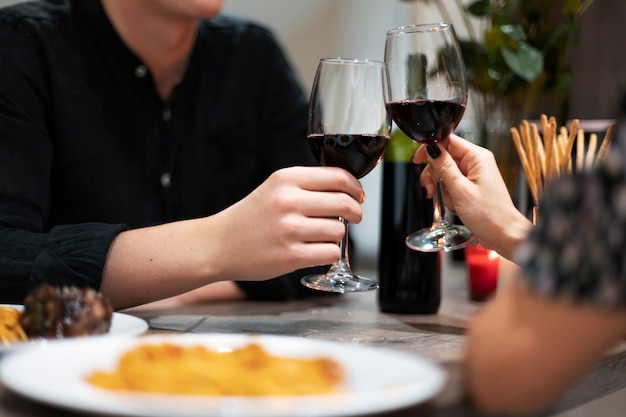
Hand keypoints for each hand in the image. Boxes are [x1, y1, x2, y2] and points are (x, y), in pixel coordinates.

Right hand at [102, 166, 363, 308]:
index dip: (356, 188)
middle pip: (345, 203)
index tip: (359, 196)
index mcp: (286, 179)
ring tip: (320, 236)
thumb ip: (307, 186)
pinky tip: (315, 250)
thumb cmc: (251, 218)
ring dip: (337, 235)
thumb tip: (348, 191)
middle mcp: (288, 201)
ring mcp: (289, 229)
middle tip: (355, 217)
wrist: (219, 245)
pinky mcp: (290, 256)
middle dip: (356, 212)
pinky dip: (328, 252)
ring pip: (340, 230)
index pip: (338, 177)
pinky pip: (330, 252)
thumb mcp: (275, 189)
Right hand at [412, 134, 531, 258]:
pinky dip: (448, 193)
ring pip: (445, 171)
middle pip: (444, 157)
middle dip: (434, 173)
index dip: (430, 148)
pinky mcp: (471, 185)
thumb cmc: (490, 215)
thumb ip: (444, 167)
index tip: (418, 160)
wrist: (503, 234)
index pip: (448, 140)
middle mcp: (476, 162)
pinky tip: (453, 203)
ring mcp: (474, 174)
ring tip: (447, 199)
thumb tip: (432, 149)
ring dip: (440, 186)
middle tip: (431, 188)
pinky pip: (451, 183)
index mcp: (477, 157)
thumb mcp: (461, 190)